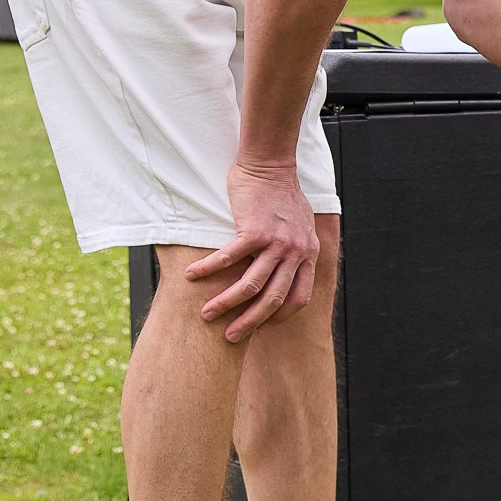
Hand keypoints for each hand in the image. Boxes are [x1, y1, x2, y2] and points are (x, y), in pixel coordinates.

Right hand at [184, 161, 318, 340]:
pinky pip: (229, 258)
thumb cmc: (281, 193)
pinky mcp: (254, 230)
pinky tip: (192, 276)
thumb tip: (284, 268)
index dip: (279, 315)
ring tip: (207, 315)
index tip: (261, 324)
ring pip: (250, 285)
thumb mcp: (301, 225)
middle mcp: (296, 252)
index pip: (299, 298)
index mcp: (308, 253)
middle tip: (231, 336)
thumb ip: (296, 248)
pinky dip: (209, 269)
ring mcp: (276, 242)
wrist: (271, 164)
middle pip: (273, 299)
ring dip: (226, 304)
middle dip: (250, 322)